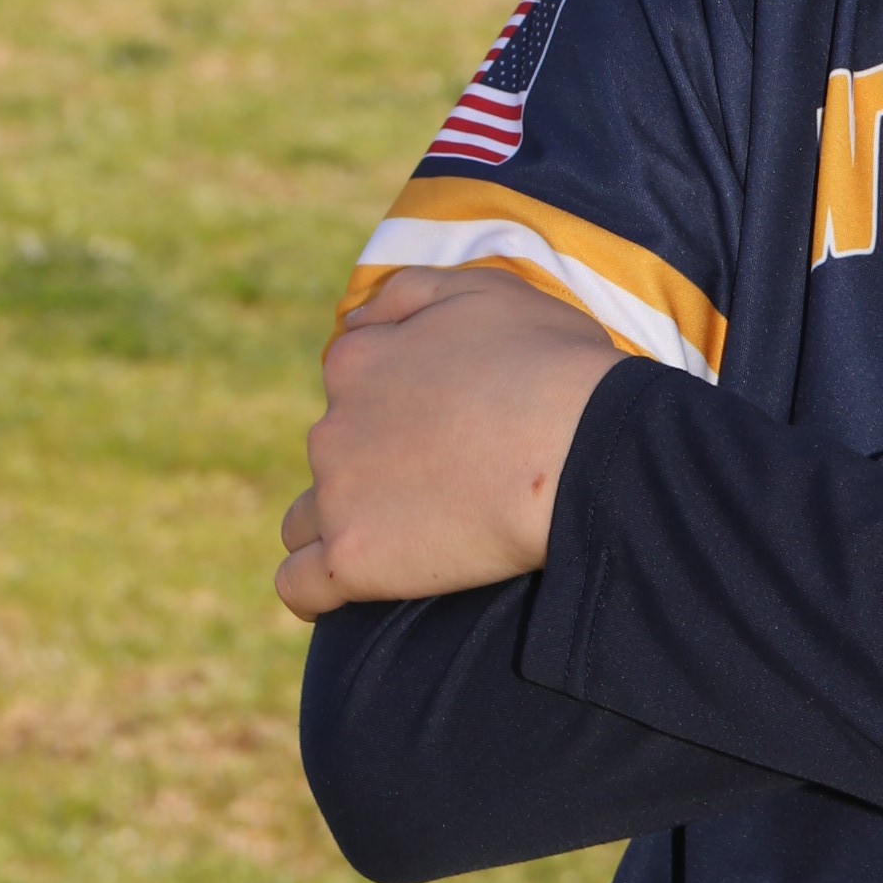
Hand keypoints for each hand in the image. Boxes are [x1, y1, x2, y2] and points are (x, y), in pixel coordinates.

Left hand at [275, 265, 618, 621]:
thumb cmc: (551, 364)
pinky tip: (352, 591)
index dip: (392, 407)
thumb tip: (355, 319)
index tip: (439, 429)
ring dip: (340, 527)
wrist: (583, 447)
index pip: (348, 386)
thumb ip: (406, 294)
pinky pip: (299, 587)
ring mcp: (337, 495)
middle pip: (331, 455)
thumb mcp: (482, 290)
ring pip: (305, 522)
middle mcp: (331, 426)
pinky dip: (319, 592)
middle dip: (370, 468)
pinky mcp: (352, 560)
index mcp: (358, 361)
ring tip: (404, 541)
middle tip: (444, 485)